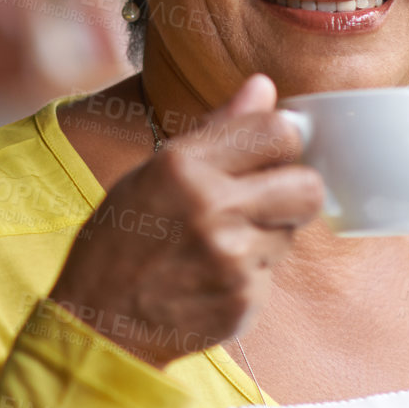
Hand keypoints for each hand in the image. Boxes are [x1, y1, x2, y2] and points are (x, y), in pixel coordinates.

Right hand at [47, 73, 322, 368]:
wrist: (100, 321)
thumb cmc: (122, 239)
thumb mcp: (154, 171)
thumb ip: (218, 129)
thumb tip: (264, 86)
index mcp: (183, 166)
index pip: (279, 132)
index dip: (283, 142)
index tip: (270, 153)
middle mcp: (211, 209)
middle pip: (308, 186)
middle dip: (295, 189)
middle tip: (263, 198)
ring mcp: (230, 259)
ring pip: (292, 231)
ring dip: (268, 232)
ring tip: (221, 241)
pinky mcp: (243, 300)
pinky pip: (273, 272)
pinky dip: (251, 270)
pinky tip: (213, 274)